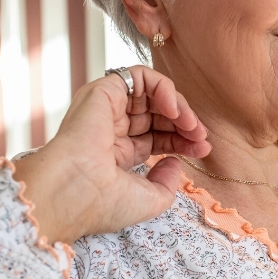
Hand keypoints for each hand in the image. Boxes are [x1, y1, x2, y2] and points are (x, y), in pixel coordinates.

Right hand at [12, 66, 209, 243]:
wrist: (74, 192)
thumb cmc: (103, 202)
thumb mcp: (148, 200)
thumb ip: (167, 183)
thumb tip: (175, 162)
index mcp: (116, 153)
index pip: (157, 137)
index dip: (182, 140)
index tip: (203, 149)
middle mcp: (110, 128)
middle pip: (157, 115)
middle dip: (185, 123)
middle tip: (202, 136)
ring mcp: (106, 108)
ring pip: (152, 94)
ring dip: (179, 106)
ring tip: (192, 125)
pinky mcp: (103, 91)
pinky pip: (140, 76)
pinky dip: (164, 87)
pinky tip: (175, 110)